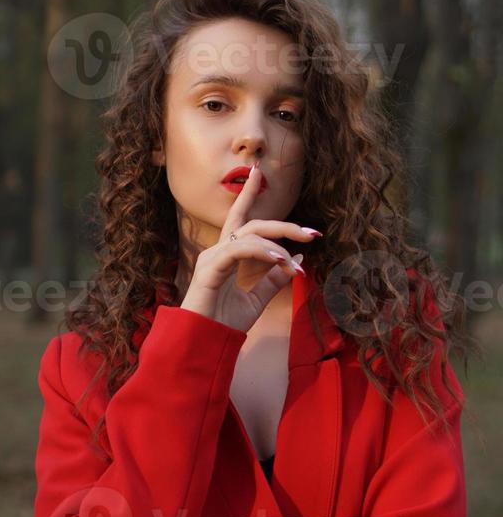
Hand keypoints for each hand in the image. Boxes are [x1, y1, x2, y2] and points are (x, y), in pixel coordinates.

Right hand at [180, 162, 321, 331]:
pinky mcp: (210, 268)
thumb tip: (299, 259)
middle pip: (253, 223)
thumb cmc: (225, 322)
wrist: (205, 344)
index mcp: (228, 254)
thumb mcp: (258, 299)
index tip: (259, 173)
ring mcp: (212, 257)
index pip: (241, 218)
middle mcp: (219, 251)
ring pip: (250, 235)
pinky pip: (239, 249)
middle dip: (284, 225)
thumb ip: (275, 278)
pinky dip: (262, 252)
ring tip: (294, 264)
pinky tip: (280, 261)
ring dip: (278, 247)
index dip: (248, 194)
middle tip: (312, 234)